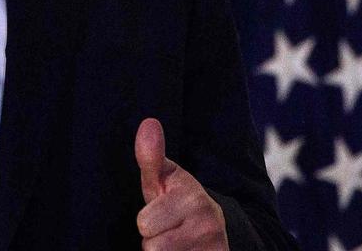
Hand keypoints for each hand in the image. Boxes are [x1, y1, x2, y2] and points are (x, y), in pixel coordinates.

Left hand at [134, 118, 227, 250]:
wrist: (216, 233)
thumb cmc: (179, 204)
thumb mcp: (166, 180)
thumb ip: (152, 158)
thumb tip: (148, 124)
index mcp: (194, 197)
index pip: (144, 224)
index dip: (148, 221)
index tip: (162, 211)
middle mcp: (209, 224)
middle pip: (152, 248)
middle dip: (155, 242)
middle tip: (169, 231)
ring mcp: (214, 247)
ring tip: (178, 244)